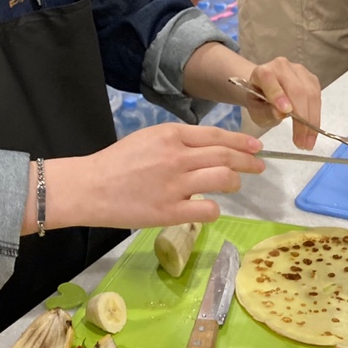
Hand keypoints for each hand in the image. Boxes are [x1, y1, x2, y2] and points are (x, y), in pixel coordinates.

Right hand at [46, 124, 263, 230]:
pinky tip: (211, 208)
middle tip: (259, 166)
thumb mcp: (147, 138)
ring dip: (235, 182)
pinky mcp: (170, 212)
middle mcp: (177, 157)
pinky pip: (207, 210)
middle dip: (247, 161)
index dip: (240, 142)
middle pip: (225, 156)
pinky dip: (214, 208)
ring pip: (222, 180)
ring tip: (235, 185)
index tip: (255, 147)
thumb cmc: (115, 162)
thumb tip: (205, 150)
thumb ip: (176, 141)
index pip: (216, 136)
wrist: (88, 187)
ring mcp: (175, 185)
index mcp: (170, 135)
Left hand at [242, 57, 321, 149]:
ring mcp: (299, 70)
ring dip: (311, 120)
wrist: (265, 89)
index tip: (286, 112)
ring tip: (308, 142)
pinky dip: (316, 116)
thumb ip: (265, 112)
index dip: (278, 94)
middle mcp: (281, 66)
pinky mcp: (311, 78)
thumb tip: (281, 113)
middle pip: (296, 89)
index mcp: (262, 72)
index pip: (269, 79)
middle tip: (301, 142)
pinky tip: (312, 131)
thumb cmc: (259, 101)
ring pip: (310, 94)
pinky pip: (317, 97)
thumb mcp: (256, 111)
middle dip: (301, 118)